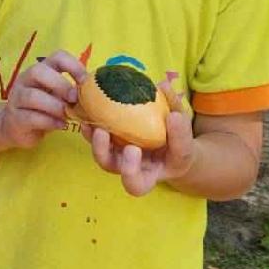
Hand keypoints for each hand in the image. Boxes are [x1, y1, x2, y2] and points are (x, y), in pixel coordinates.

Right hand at [0, 50, 87, 148]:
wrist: (16, 127)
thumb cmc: (43, 109)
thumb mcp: (58, 96)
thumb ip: (73, 92)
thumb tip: (99, 93)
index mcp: (41, 70)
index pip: (56, 57)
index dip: (73, 65)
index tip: (86, 81)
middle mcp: (26, 80)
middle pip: (39, 72)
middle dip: (60, 84)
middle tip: (75, 99)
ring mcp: (17, 98)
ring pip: (33, 96)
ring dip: (55, 106)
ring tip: (68, 116)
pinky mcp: (15, 118)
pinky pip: (31, 117)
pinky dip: (49, 122)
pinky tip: (60, 125)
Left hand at [81, 74, 195, 195]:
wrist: (166, 146)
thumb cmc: (176, 138)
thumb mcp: (182, 125)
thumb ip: (175, 108)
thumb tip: (163, 85)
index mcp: (158, 173)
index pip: (155, 178)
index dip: (143, 170)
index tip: (139, 150)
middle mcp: (137, 172)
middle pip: (131, 183)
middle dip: (128, 168)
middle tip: (131, 148)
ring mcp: (121, 161)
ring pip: (108, 163)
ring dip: (100, 147)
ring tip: (99, 128)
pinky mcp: (108, 147)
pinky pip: (97, 143)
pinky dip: (90, 132)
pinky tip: (87, 115)